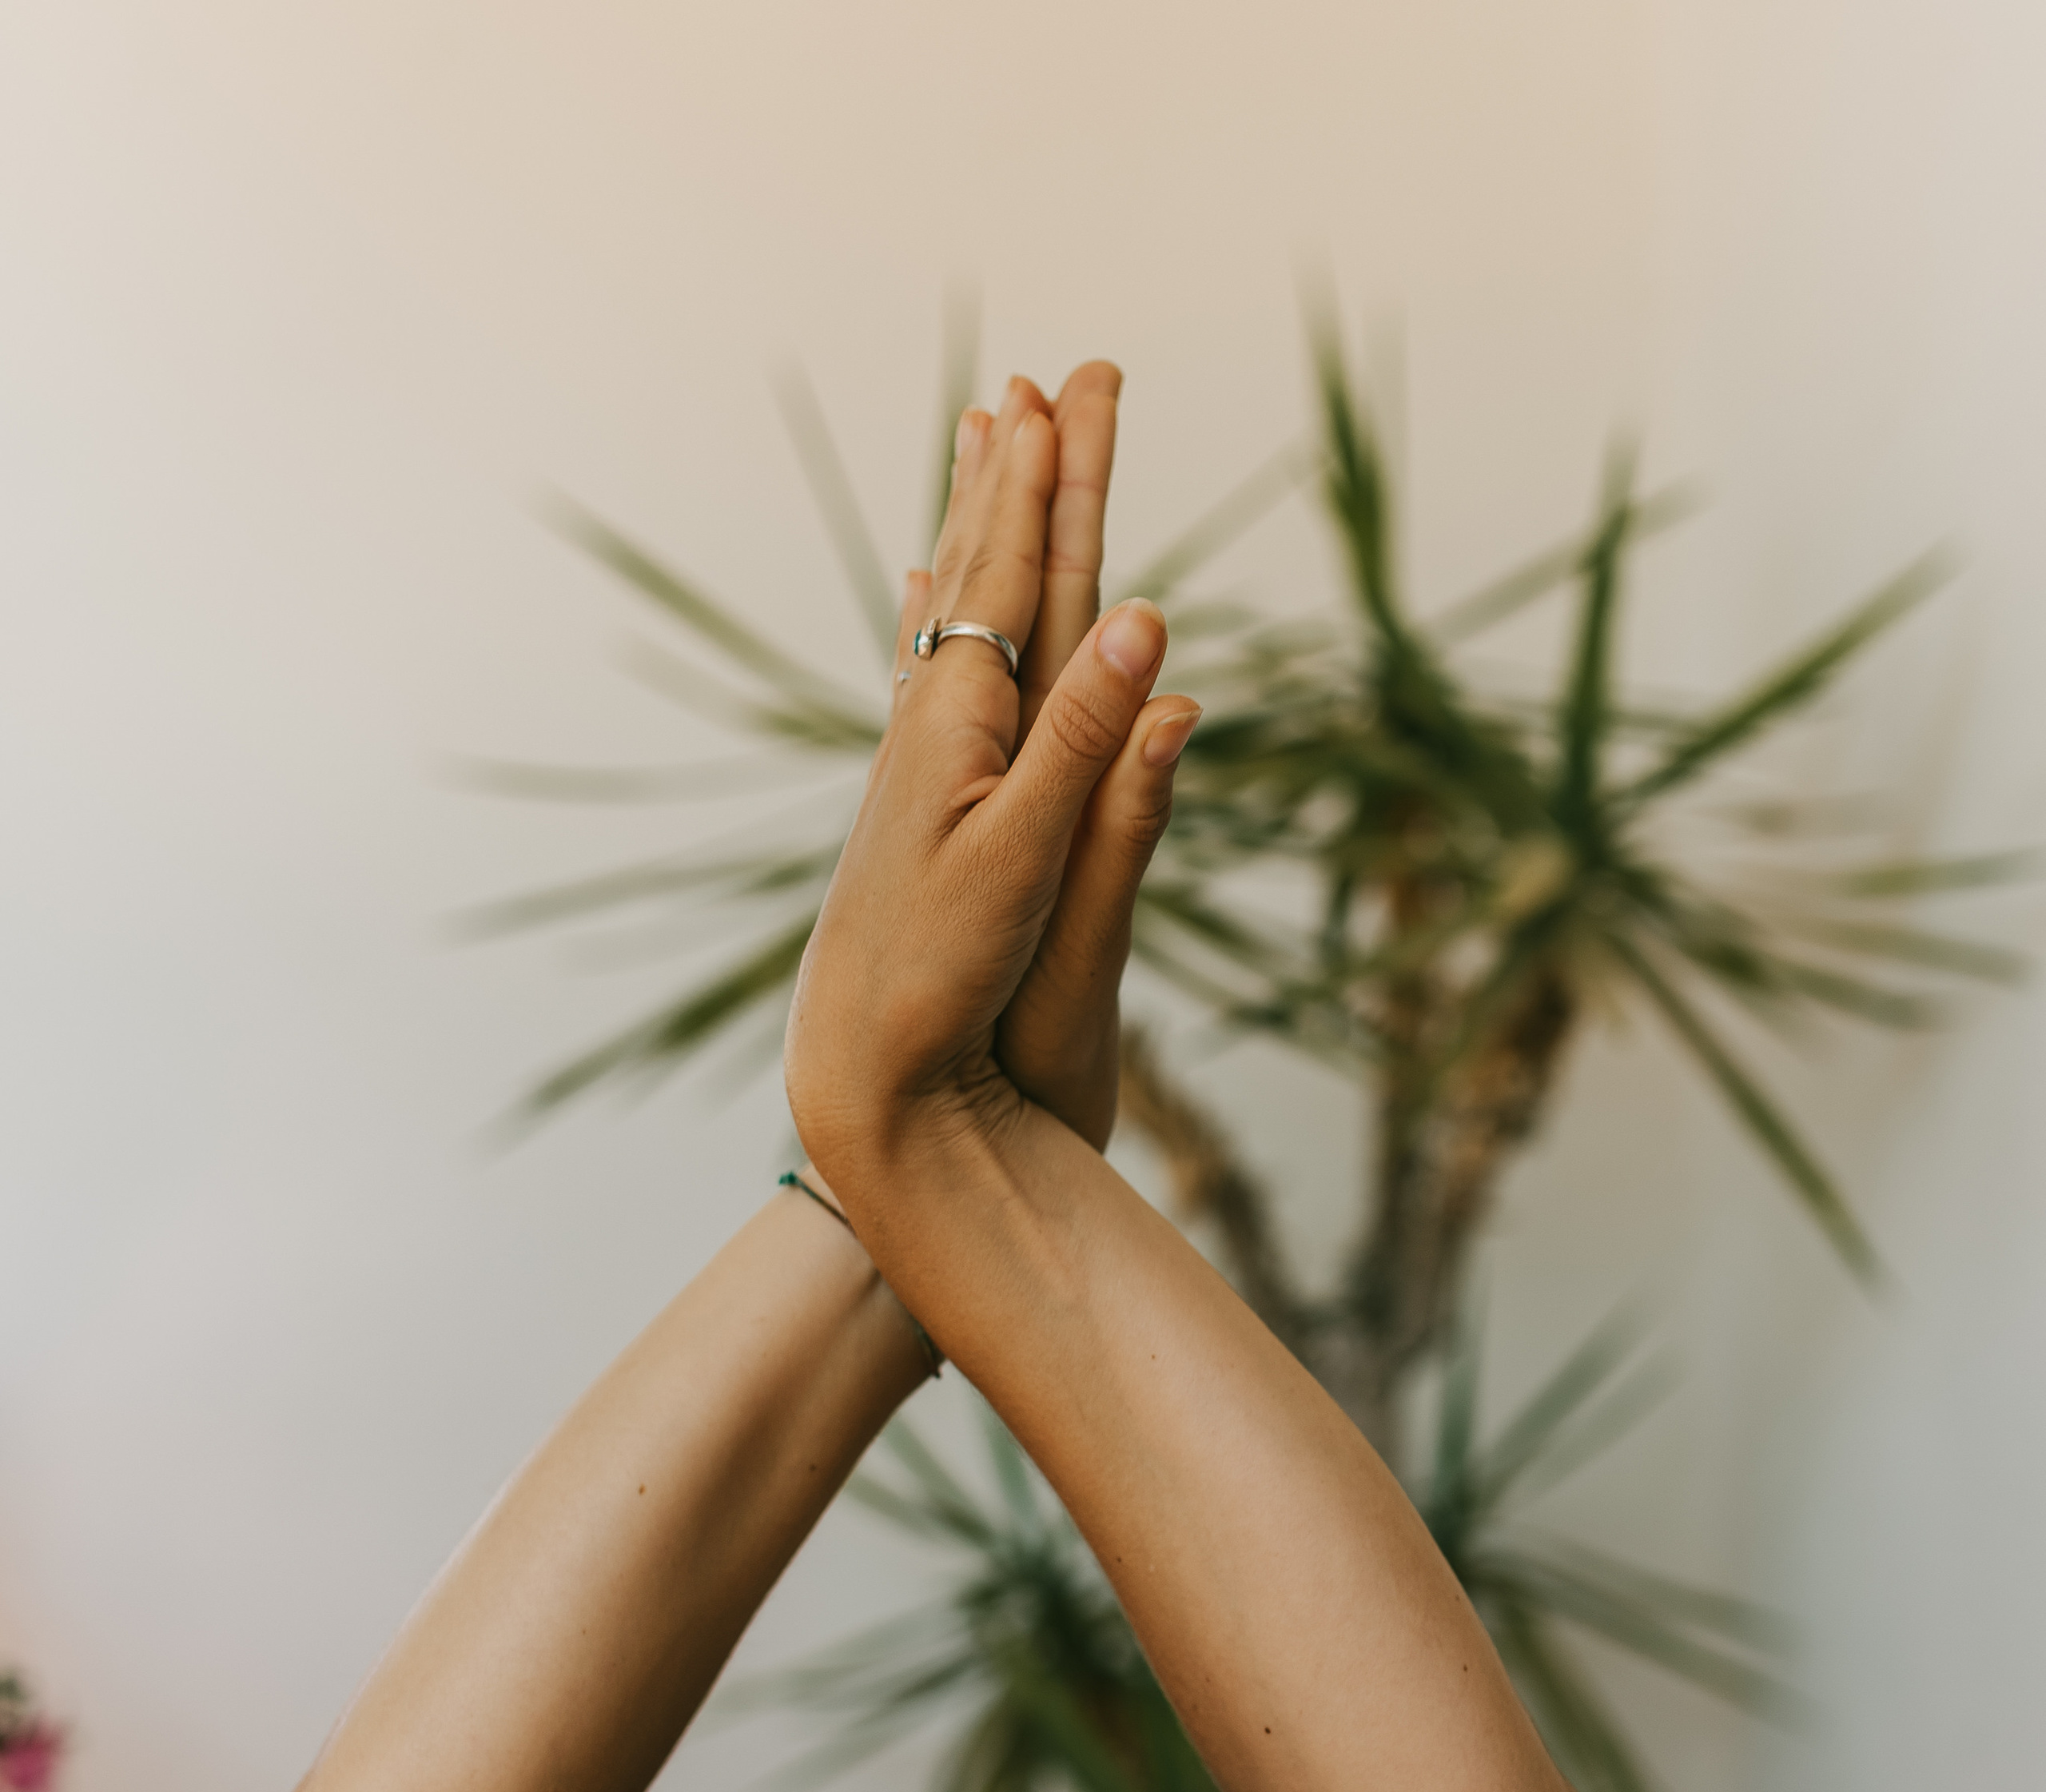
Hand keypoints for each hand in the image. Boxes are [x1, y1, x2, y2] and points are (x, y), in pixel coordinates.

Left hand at [784, 367, 1198, 1190]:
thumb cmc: (946, 978)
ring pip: (954, 614)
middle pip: (981, 573)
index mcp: (963, 726)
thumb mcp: (1032, 863)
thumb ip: (1090, 745)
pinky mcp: (917, 805)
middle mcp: (933, 728)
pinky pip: (931, 675)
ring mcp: (920, 764)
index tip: (1059, 386)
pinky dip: (937, 617)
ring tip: (976, 448)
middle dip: (1013, 476)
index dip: (1042, 482)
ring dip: (971, 527)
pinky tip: (921, 593)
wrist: (865, 1071)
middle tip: (1033, 381)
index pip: (1012, 576)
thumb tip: (1146, 623)